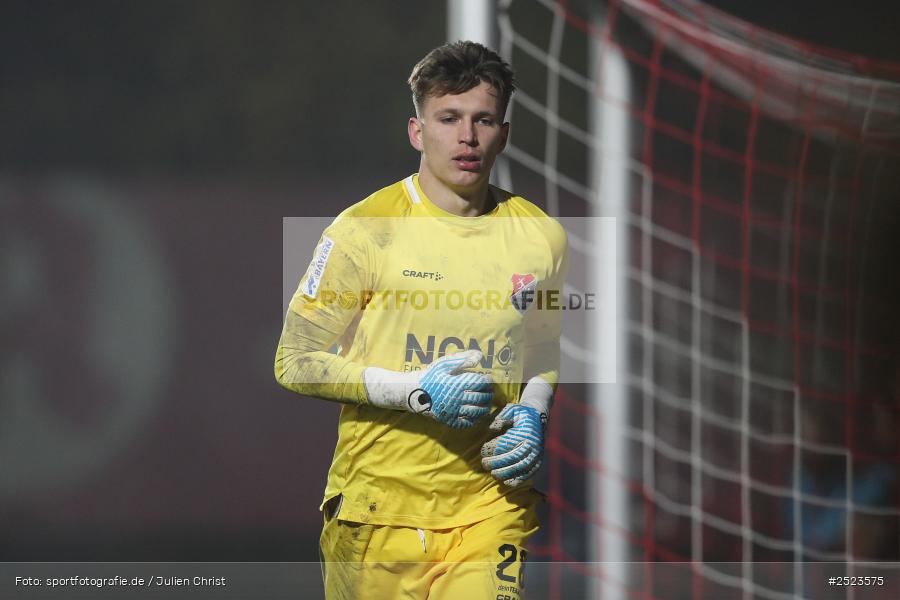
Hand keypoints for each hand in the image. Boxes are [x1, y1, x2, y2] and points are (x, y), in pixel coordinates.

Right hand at [364, 350, 492, 428]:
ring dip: (484, 408)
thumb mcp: (444, 364)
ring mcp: (453, 411)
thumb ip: (462, 360)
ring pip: (475, 412)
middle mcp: (457, 398)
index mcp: (456, 384)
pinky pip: (465, 423)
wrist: (412, 392)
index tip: (488, 379)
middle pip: (480, 398)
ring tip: (486, 404)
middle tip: (490, 392)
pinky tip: (476, 416)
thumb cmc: (429, 376)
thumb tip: (480, 356)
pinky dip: (473, 420)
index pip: (479, 383)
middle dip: (488, 395)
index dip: (487, 381)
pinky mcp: (448, 420)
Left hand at [481, 403, 544, 485]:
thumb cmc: (521, 414)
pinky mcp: (538, 461)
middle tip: (484, 464)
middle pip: (513, 457)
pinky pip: (529, 473)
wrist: (539, 417)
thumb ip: (502, 416)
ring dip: (506, 473)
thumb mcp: (512, 409)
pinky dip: (518, 480)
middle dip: (497, 463)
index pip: (507, 443)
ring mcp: (537, 454)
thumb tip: (493, 428)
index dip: (494, 449)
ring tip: (493, 474)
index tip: (483, 452)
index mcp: (525, 432)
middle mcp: (532, 444)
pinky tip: (507, 483)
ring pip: (521, 467)